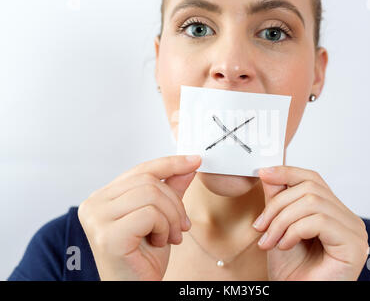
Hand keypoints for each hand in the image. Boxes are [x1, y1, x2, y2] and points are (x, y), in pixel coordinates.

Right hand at [78, 155, 201, 280]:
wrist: (135, 288)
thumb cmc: (143, 258)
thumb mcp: (162, 217)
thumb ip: (171, 191)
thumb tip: (188, 166)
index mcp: (104, 197)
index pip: (141, 170)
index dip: (170, 163)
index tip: (194, 160)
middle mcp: (94, 204)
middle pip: (148, 181)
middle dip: (175, 203)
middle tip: (181, 226)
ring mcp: (97, 219)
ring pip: (151, 194)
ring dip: (171, 217)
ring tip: (170, 236)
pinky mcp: (108, 235)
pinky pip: (150, 214)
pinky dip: (164, 228)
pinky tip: (159, 242)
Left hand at [254, 166, 368, 280]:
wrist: (297, 296)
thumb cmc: (292, 272)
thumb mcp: (278, 228)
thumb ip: (277, 201)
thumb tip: (269, 174)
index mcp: (333, 212)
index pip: (313, 179)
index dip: (287, 172)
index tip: (263, 173)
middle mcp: (347, 218)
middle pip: (310, 187)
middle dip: (278, 204)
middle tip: (260, 227)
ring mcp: (354, 230)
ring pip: (312, 202)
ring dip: (282, 220)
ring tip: (271, 241)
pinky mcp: (354, 244)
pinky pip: (319, 221)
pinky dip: (295, 231)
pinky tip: (286, 246)